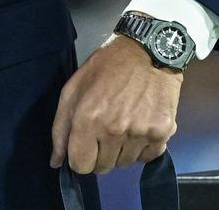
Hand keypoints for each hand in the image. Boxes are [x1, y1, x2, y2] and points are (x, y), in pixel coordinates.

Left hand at [50, 34, 179, 173]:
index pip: (81, 165)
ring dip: (121, 151)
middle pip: (103, 168)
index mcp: (87, 119)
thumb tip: (56, 162)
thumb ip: (60, 128)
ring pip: (126, 164)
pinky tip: (140, 126)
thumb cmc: (105, 67)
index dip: (80, 158)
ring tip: (123, 124)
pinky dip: (142, 148)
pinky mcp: (163, 133)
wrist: (147, 51)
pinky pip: (148, 158)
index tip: (85, 146)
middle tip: (104, 131)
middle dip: (100, 154)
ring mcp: (140, 133)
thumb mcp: (73, 89)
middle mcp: (114, 130)